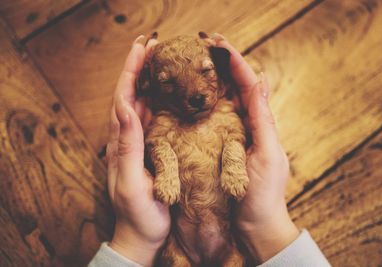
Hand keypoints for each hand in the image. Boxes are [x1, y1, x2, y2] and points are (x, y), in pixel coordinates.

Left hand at [106, 35, 169, 266]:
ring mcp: (139, 142)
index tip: (142, 48)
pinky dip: (160, 100)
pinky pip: (154, 118)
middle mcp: (127, 137)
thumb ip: (127, 145)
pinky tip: (169, 92)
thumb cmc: (138, 213)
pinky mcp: (150, 149)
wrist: (141, 234)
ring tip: (162, 59)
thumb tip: (125, 106)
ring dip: (150, 79)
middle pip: (132, 93)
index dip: (131, 71)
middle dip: (140, 67)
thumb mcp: (132, 181)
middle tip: (153, 43)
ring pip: (143, 102)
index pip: (123, 98)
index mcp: (120, 142)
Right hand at [209, 34, 299, 262]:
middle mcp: (245, 126)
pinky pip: (207, 123)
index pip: (249, 86)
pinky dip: (199, 107)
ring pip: (219, 103)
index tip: (220, 45)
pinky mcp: (216, 150)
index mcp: (261, 124)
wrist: (255, 227)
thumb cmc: (265, 196)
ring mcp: (230, 137)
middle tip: (204, 46)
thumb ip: (264, 121)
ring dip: (208, 82)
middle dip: (220, 67)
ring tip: (193, 64)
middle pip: (233, 89)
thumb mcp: (269, 155)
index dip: (236, 64)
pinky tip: (187, 97)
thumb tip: (260, 81)